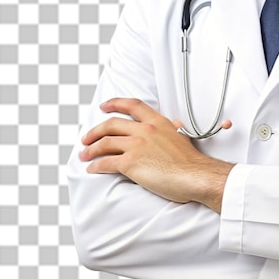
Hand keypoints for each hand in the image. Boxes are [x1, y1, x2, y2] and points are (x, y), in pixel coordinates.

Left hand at [79, 98, 233, 210]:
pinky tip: (93, 168)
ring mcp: (136, 145)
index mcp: (157, 122)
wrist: (193, 175)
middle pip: (112, 124)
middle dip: (95, 131)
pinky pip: (106, 162)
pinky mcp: (130, 163)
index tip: (105, 106)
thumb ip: (174, 129)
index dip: (115, 103)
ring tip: (85, 155)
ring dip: (91, 149)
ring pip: (105, 143)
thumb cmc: (190, 161)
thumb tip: (175, 126)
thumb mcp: (182, 137)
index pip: (132, 105)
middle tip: (87, 138)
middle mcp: (145, 130)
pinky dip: (96, 165)